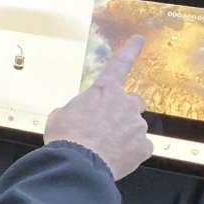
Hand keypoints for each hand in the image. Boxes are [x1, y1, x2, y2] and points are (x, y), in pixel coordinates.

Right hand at [44, 36, 153, 179]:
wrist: (78, 164)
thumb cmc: (66, 137)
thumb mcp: (59, 117)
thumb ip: (73, 111)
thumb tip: (74, 116)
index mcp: (104, 91)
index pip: (119, 64)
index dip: (130, 50)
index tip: (139, 39)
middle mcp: (125, 104)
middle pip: (133, 102)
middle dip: (124, 111)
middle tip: (109, 125)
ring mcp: (137, 125)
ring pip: (135, 127)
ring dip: (124, 135)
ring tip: (105, 149)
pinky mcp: (144, 147)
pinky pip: (141, 148)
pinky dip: (131, 153)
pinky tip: (115, 159)